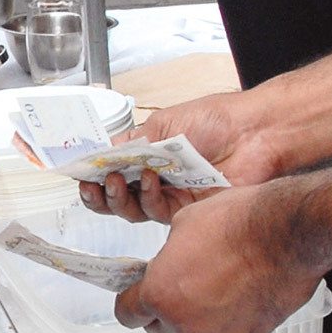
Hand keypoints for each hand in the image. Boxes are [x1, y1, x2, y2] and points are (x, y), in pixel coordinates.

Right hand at [79, 91, 277, 223]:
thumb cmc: (216, 120)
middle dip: (98, 194)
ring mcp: (172, 195)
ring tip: (115, 180)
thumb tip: (99, 152)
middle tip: (92, 184)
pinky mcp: (188, 211)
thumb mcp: (162, 123)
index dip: (92, 174)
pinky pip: (157, 212)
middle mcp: (158, 177)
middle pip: (117, 197)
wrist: (253, 133)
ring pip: (132, 210)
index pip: (112, 169)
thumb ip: (129, 143)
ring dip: (118, 198)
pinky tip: (150, 181)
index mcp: (150, 153)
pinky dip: (147, 198)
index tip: (77, 172)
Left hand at [111, 184, 321, 332]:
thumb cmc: (236, 222)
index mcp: (159, 293)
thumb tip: (170, 262)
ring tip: (210, 290)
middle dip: (162, 310)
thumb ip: (168, 255)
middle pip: (158, 328)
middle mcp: (184, 322)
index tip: (136, 293)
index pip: (128, 314)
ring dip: (192, 319)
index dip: (130, 301)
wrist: (287, 233)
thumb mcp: (184, 224)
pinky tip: (236, 297)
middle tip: (176, 286)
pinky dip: (224, 323)